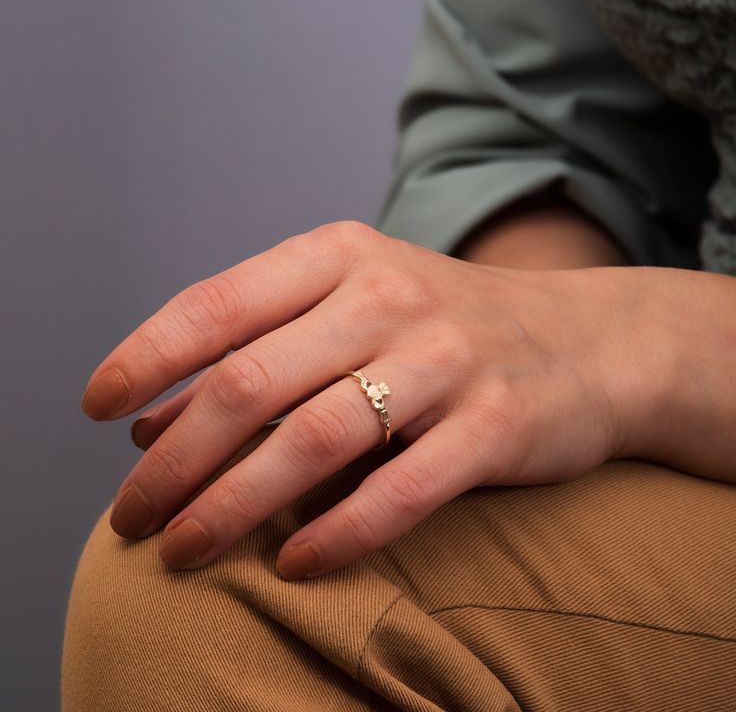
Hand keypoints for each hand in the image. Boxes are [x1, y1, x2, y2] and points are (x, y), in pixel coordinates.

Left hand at [82, 220, 659, 578]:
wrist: (589, 340)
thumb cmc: (449, 327)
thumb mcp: (354, 307)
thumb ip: (259, 352)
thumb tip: (150, 419)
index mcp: (342, 256)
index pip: (218, 303)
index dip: (146, 357)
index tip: (96, 411)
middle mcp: (390, 297)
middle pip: (251, 382)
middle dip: (173, 458)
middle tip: (130, 515)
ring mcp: (448, 359)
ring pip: (314, 439)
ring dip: (233, 505)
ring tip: (183, 551)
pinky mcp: (497, 424)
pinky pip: (400, 489)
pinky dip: (337, 533)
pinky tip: (292, 564)